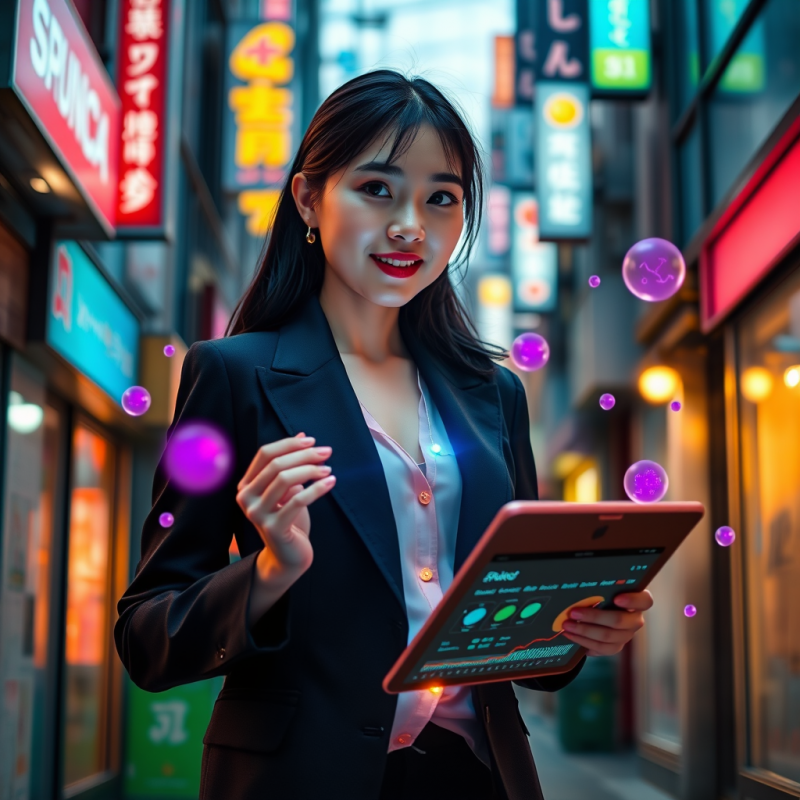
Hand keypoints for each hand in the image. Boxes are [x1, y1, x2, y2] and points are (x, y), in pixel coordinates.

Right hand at [236, 433, 334, 574]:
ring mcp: (257, 514)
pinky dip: (317, 488)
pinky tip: (331, 482)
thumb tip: (303, 435)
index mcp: (246, 485)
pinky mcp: (273, 528)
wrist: (288, 557)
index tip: (313, 441)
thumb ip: (291, 464)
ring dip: (310, 470)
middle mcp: (246, 498)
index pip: (265, 454)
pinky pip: (297, 500)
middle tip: (326, 453)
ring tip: (328, 470)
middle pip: (275, 464)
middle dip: (304, 455)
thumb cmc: (290, 520)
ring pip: (284, 479)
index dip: (289, 444)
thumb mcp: (290, 489)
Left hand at [560, 590, 652, 656]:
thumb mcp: (604, 590)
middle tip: (573, 612)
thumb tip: (580, 583)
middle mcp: (635, 619)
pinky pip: (601, 648)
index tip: (616, 598)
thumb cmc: (602, 595)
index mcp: (637, 601)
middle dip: (593, 617)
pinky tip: (570, 635)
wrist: (600, 613)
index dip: (632, 600)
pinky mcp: (616, 647)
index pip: (644, 601)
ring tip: (566, 625)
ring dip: (584, 630)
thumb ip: (601, 588)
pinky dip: (583, 641)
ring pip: (607, 636)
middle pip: (619, 621)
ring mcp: (626, 635)